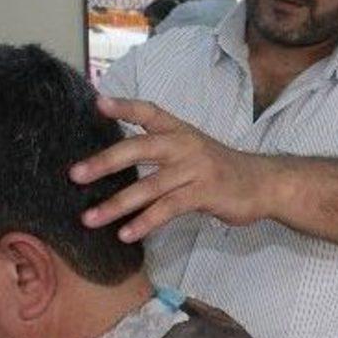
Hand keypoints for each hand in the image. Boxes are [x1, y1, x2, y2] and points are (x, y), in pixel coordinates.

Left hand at [70, 97, 273, 241]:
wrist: (263, 183)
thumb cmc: (219, 168)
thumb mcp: (191, 149)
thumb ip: (160, 150)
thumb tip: (114, 159)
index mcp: (180, 130)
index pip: (149, 112)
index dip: (124, 106)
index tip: (97, 103)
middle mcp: (185, 144)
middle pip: (140, 148)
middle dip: (105, 161)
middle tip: (74, 174)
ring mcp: (196, 168)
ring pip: (150, 185)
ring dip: (117, 204)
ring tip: (89, 218)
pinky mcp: (205, 193)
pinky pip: (168, 208)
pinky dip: (145, 222)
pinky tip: (126, 234)